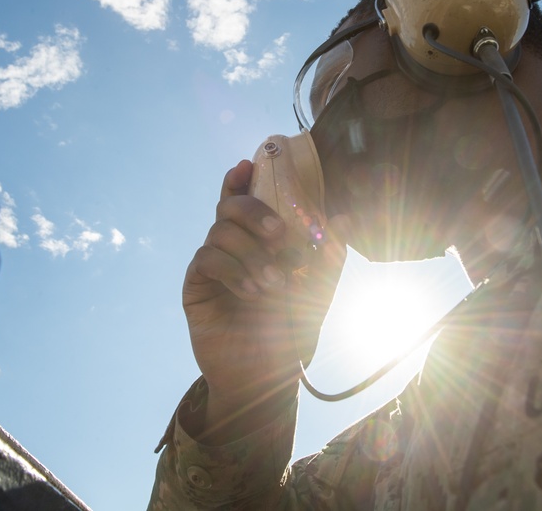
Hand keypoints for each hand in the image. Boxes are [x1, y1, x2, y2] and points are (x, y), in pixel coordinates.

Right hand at [182, 159, 347, 442]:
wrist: (266, 376)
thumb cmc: (290, 330)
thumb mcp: (319, 291)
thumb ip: (330, 255)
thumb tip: (345, 217)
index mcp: (258, 240)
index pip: (246, 198)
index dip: (243, 178)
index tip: (250, 164)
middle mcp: (232, 246)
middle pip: (228, 205)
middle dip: (253, 210)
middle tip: (279, 233)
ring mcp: (213, 264)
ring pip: (220, 231)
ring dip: (251, 252)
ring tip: (273, 283)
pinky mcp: (196, 285)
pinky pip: (207, 258)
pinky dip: (234, 269)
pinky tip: (252, 291)